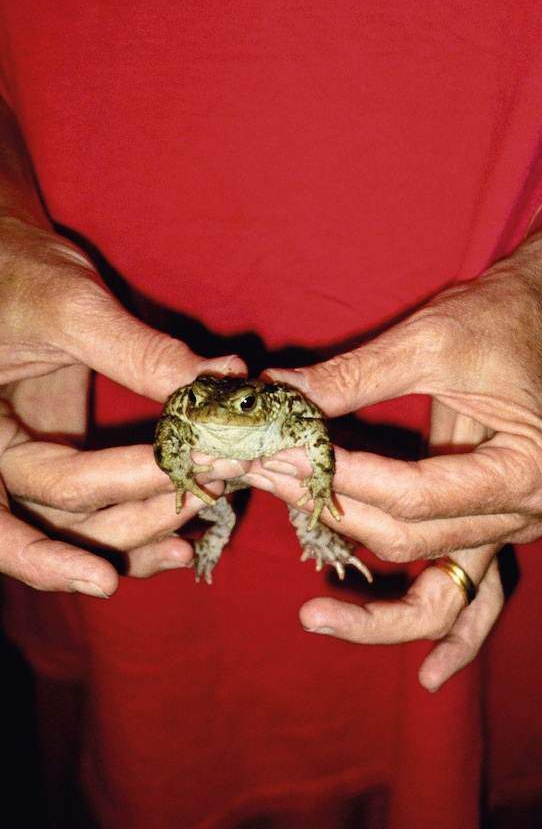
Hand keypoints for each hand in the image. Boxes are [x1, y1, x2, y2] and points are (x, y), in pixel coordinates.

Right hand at [0, 211, 245, 592]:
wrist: (10, 258)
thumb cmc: (17, 270)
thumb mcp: (71, 307)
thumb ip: (139, 352)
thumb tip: (224, 381)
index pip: (21, 497)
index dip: (52, 552)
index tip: (106, 578)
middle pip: (57, 520)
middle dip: (134, 517)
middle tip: (206, 490)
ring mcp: (31, 458)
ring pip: (81, 523)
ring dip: (145, 526)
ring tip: (208, 510)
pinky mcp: (64, 453)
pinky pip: (95, 504)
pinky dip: (137, 523)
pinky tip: (184, 537)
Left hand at [257, 251, 541, 684]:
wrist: (536, 316)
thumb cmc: (494, 320)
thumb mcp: (424, 342)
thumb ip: (350, 379)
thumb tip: (275, 398)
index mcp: (527, 467)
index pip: (414, 494)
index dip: (340, 484)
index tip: (278, 460)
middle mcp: (529, 512)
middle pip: (414, 539)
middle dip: (332, 517)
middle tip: (265, 485)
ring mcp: (514, 530)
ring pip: (439, 590)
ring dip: (373, 599)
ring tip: (313, 611)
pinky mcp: (494, 531)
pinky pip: (478, 602)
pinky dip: (455, 639)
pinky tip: (429, 678)